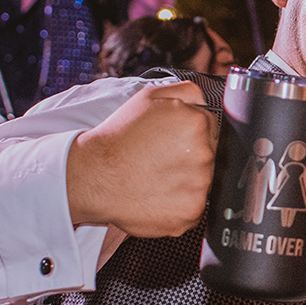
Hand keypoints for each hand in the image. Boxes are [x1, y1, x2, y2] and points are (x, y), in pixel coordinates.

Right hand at [66, 80, 216, 236]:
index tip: (172, 143)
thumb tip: (207, 100)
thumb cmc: (119, 138)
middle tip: (160, 160)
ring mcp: (199, 187)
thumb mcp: (149, 97)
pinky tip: (157, 195)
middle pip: (210, 156)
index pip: (211, 129)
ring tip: (156, 177)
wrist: (94, 176)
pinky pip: (193, 207)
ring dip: (185, 182)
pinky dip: (178, 204)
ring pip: (202, 183)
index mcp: (197, 124)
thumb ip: (187, 92)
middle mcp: (204, 155)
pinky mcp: (191, 213)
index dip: (189, 136)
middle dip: (189, 158)